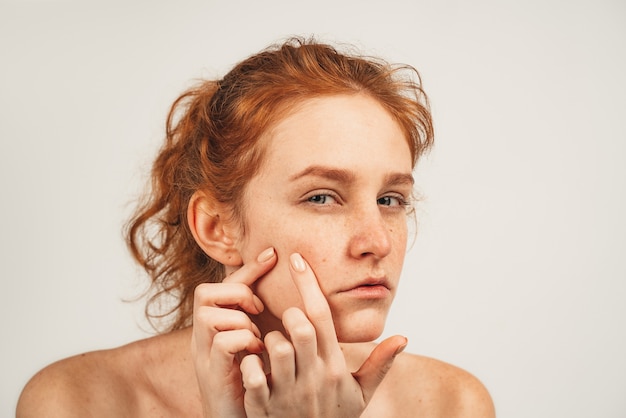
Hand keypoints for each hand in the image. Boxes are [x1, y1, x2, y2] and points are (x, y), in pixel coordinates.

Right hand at [191, 247, 276, 417]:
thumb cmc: (254, 383)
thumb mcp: (258, 346)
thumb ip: (265, 321)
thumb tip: (294, 295)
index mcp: (217, 326)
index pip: (225, 285)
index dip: (248, 268)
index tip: (274, 254)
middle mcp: (204, 337)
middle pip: (205, 292)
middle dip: (237, 294)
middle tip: (258, 309)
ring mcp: (205, 354)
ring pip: (209, 314)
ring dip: (240, 320)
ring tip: (259, 337)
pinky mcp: (212, 373)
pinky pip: (223, 341)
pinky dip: (244, 341)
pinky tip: (257, 353)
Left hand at [239, 252, 406, 416]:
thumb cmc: (335, 417)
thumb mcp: (361, 395)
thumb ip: (379, 364)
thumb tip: (404, 338)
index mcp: (334, 367)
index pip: (321, 316)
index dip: (308, 283)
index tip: (296, 260)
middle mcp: (312, 376)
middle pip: (300, 327)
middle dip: (290, 313)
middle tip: (288, 317)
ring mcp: (288, 392)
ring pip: (275, 347)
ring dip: (269, 339)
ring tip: (272, 345)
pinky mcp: (264, 407)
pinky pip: (252, 375)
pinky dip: (249, 364)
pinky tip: (253, 363)